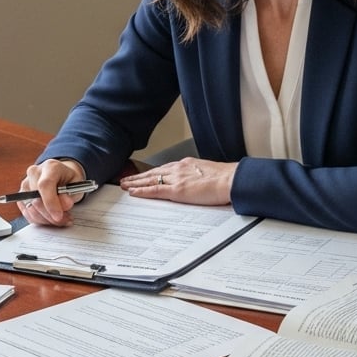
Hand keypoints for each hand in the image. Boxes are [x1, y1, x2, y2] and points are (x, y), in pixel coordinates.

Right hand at [19, 158, 88, 226]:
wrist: (61, 176)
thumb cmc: (69, 180)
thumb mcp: (77, 186)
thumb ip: (71, 195)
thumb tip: (64, 204)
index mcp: (50, 167)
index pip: (45, 185)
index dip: (51, 203)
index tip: (58, 216)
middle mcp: (34, 173)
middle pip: (36, 199)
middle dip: (51, 215)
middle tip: (64, 219)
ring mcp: (26, 184)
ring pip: (30, 209)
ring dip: (46, 219)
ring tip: (60, 219)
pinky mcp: (21, 195)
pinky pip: (27, 213)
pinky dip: (39, 220)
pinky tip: (50, 218)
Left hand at [120, 157, 235, 205]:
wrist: (231, 180)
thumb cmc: (225, 179)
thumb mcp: (208, 173)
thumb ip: (198, 177)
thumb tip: (197, 183)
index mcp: (186, 164)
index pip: (164, 168)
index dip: (152, 172)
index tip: (144, 175)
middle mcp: (178, 169)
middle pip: (153, 172)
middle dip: (138, 176)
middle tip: (126, 179)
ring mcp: (176, 179)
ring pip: (150, 180)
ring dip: (136, 183)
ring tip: (125, 185)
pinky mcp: (177, 190)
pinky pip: (155, 190)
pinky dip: (142, 191)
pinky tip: (133, 192)